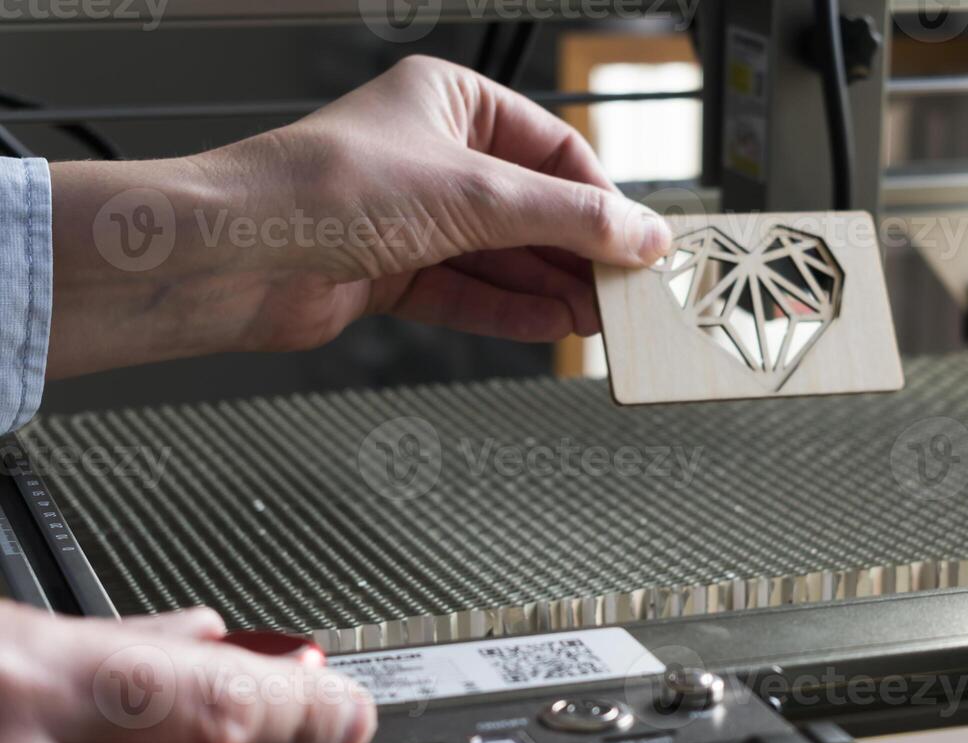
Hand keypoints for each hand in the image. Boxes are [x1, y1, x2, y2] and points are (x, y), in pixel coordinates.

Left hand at [46, 55, 673, 376]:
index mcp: (451, 103)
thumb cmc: (328, 190)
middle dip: (578, 253)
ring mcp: (411, 217)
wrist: (236, 256)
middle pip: (531, 208)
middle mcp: (432, 156)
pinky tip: (552, 327)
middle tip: (627, 292)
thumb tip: (643, 233)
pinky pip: (467, 292)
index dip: (603, 200)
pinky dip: (509, 311)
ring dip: (550, 289)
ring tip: (599, 318)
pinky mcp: (391, 271)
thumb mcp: (479, 195)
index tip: (642, 243)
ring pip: (502, 256)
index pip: (554, 150)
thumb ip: (571, 219)